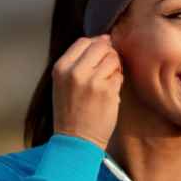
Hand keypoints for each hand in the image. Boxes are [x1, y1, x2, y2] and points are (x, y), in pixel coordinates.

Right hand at [52, 33, 122, 149]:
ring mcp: (92, 81)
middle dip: (109, 54)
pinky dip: (118, 82)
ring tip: (108, 82)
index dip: (96, 44)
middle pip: (100, 46)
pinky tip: (110, 93)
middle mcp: (75, 71)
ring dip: (115, 68)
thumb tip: (104, 39)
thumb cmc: (72, 111)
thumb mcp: (64, 83)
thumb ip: (78, 62)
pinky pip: (119, 76)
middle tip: (108, 69)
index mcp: (61, 67)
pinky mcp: (107, 91)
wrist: (76, 140)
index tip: (102, 55)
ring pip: (113, 59)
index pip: (83, 41)